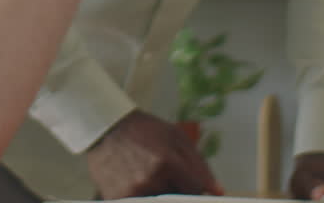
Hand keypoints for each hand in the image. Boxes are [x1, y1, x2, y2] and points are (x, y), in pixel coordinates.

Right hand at [84, 110, 222, 198]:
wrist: (106, 128)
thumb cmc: (144, 130)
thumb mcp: (176, 137)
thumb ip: (200, 165)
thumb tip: (217, 191)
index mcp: (167, 163)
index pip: (196, 191)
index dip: (196, 187)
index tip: (191, 183)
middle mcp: (149, 181)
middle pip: (178, 200)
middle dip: (177, 190)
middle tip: (165, 174)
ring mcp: (132, 193)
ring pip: (160, 202)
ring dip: (160, 193)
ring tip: (148, 173)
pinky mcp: (117, 200)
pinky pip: (142, 202)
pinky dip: (144, 195)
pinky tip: (136, 179)